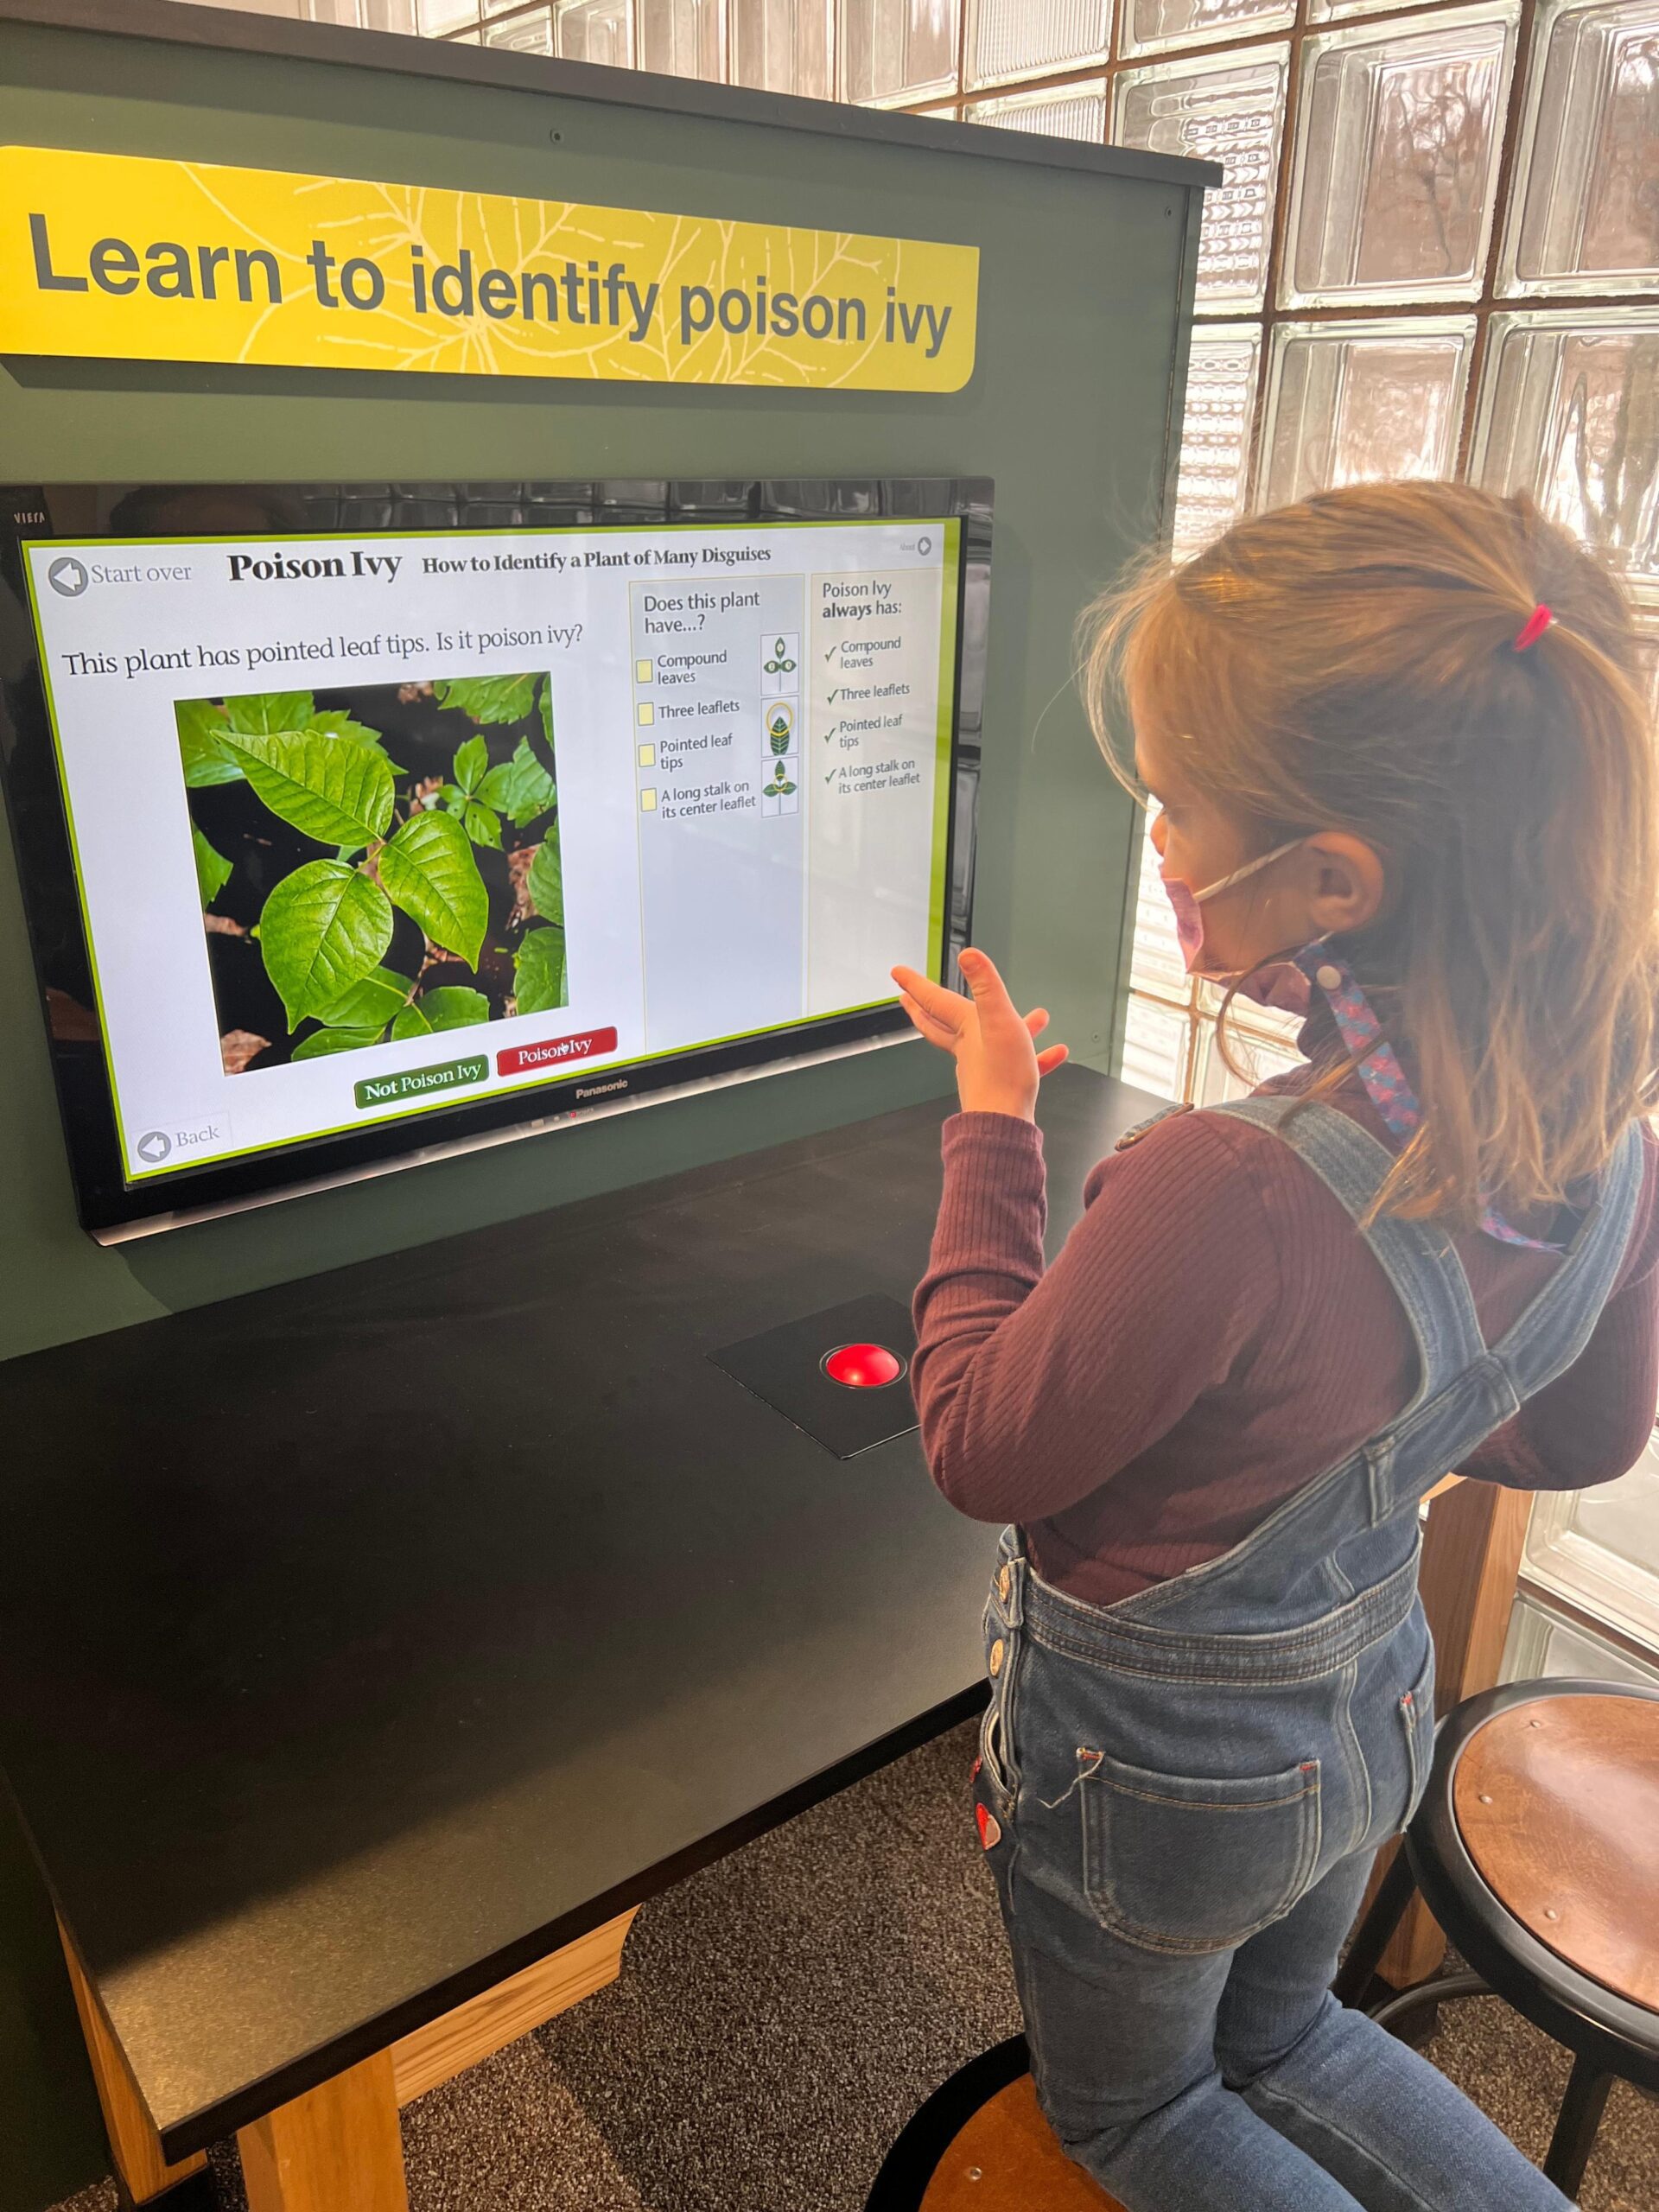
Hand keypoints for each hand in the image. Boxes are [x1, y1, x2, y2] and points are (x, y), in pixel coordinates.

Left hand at [891, 948, 1067, 1120]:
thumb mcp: (999, 1021)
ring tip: (1036, 1016)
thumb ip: (986, 986)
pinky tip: (1055, 1053)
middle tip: (909, 999)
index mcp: (965, 1029)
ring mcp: (984, 1067)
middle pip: (940, 1024)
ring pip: (989, 1041)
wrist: (1007, 1124)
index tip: (897, 973)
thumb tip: (969, 955)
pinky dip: (1038, 1057)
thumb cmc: (1003, 1076)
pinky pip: (1022, 1065)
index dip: (915, 983)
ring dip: (1008, 1026)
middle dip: (926, 1009)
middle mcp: (968, 1047)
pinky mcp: (1002, 1085)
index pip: (933, 1000)